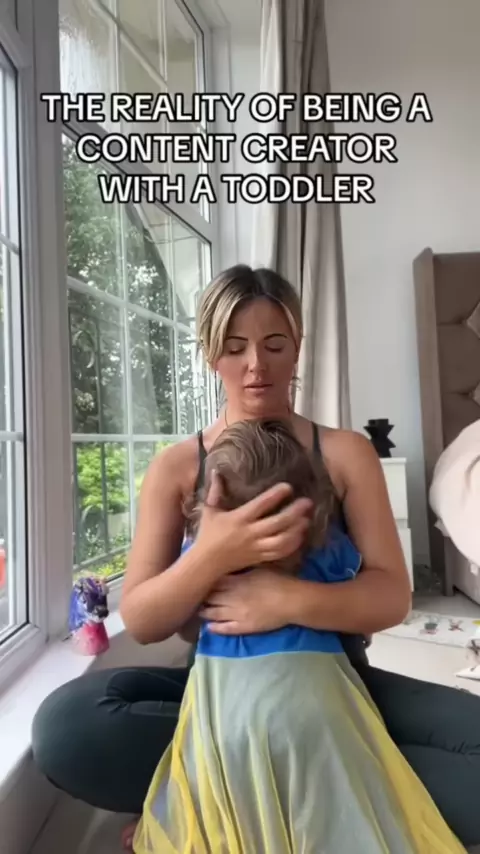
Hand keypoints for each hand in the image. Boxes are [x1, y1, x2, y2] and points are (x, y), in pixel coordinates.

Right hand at [193, 472, 312, 576]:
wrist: (206, 563)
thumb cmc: (207, 534)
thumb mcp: (209, 511)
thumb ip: (215, 491)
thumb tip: (215, 471)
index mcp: (239, 519)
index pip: (261, 505)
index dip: (276, 495)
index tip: (288, 486)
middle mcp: (250, 533)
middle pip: (277, 523)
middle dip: (295, 512)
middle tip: (307, 502)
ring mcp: (257, 547)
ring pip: (282, 540)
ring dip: (297, 530)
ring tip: (307, 519)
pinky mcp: (260, 558)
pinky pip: (280, 553)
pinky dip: (293, 545)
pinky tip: (300, 536)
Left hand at [199, 568, 292, 633]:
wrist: (291, 600)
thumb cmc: (278, 580)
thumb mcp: (259, 568)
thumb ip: (243, 568)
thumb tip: (233, 564)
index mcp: (236, 581)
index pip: (213, 582)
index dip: (204, 582)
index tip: (198, 580)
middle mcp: (232, 597)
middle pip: (210, 597)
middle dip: (202, 596)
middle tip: (194, 596)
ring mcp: (236, 613)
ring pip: (213, 613)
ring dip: (204, 612)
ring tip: (198, 611)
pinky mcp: (243, 627)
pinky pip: (225, 628)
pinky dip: (214, 628)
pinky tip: (209, 627)